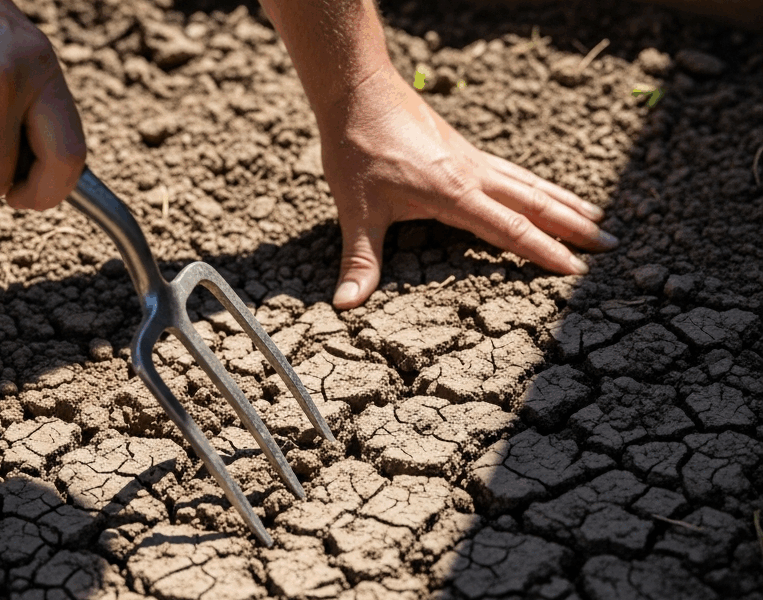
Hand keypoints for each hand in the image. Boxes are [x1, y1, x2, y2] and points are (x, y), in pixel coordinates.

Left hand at [316, 67, 617, 308]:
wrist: (358, 91)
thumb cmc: (356, 149)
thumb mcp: (356, 210)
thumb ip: (359, 260)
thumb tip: (346, 304)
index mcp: (454, 194)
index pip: (510, 229)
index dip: (545, 252)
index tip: (578, 271)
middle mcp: (472, 175)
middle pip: (535, 204)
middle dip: (574, 227)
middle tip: (613, 245)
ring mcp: (471, 160)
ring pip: (530, 184)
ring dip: (566, 202)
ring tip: (598, 219)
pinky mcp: (463, 150)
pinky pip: (513, 172)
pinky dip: (539, 185)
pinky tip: (544, 192)